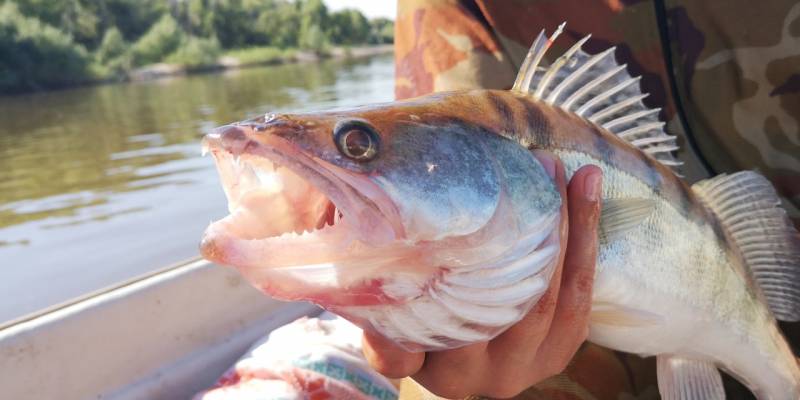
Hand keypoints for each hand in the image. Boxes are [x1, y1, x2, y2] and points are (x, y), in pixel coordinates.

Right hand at [361, 152, 601, 398]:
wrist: (475, 324)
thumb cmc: (422, 290)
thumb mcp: (390, 284)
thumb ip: (368, 258)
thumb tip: (343, 199)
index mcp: (413, 361)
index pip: (393, 352)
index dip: (389, 320)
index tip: (389, 251)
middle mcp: (464, 376)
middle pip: (487, 312)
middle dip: (509, 233)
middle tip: (518, 165)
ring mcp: (517, 368)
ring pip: (542, 300)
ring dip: (558, 228)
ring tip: (556, 166)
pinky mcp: (558, 352)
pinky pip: (578, 297)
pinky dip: (584, 239)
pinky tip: (584, 187)